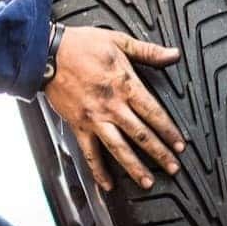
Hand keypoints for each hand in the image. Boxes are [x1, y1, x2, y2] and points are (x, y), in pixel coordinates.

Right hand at [43, 26, 184, 190]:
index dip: (169, 131)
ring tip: (147, 182)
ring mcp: (94, 119)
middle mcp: (112, 106)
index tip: (180, 145)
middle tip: (173, 168)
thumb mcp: (119, 41)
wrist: (46, 53)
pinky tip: (107, 184)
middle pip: (141, 135)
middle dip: (159, 154)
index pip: (154, 113)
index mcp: (125, 85)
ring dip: (134, 167)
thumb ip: (148, 51)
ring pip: (118, 148)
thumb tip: (173, 54)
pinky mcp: (78, 126)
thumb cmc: (80, 45)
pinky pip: (90, 152)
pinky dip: (98, 170)